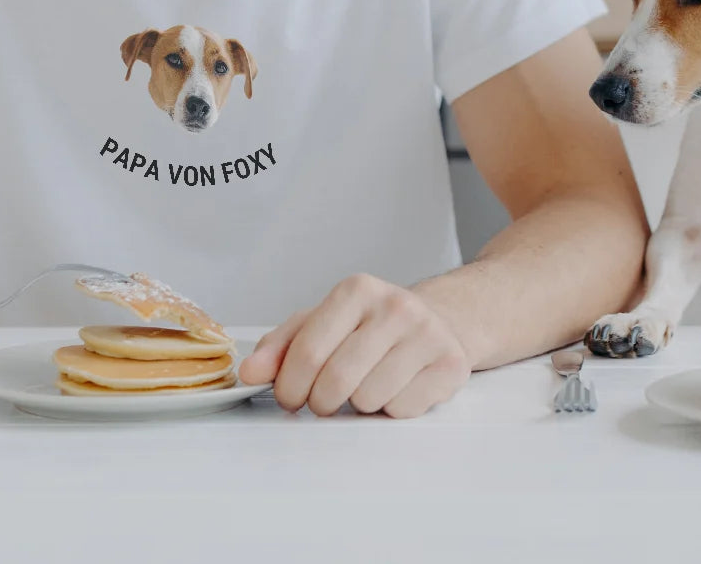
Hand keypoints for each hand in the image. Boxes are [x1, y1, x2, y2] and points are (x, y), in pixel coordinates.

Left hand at [237, 273, 470, 418]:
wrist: (438, 320)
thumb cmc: (369, 327)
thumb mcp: (322, 323)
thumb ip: (281, 346)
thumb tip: (249, 372)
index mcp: (356, 290)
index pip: (307, 352)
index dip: (289, 387)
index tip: (290, 395)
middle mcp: (394, 305)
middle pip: (336, 381)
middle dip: (321, 402)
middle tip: (325, 399)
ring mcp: (427, 333)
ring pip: (369, 400)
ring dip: (358, 406)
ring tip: (366, 385)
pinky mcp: (451, 364)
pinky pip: (402, 411)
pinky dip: (390, 410)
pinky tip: (395, 388)